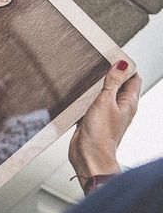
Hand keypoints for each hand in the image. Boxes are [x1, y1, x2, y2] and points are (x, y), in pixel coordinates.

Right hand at [69, 61, 140, 183]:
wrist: (88, 156)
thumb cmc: (101, 134)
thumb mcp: (106, 102)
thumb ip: (113, 82)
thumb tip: (121, 64)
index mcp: (129, 103)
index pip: (133, 78)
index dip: (126, 66)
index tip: (115, 56)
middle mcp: (119, 108)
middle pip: (118, 84)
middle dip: (110, 73)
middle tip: (100, 62)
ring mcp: (106, 113)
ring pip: (103, 93)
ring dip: (96, 85)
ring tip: (88, 75)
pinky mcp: (92, 119)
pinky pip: (91, 103)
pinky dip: (86, 96)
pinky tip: (79, 93)